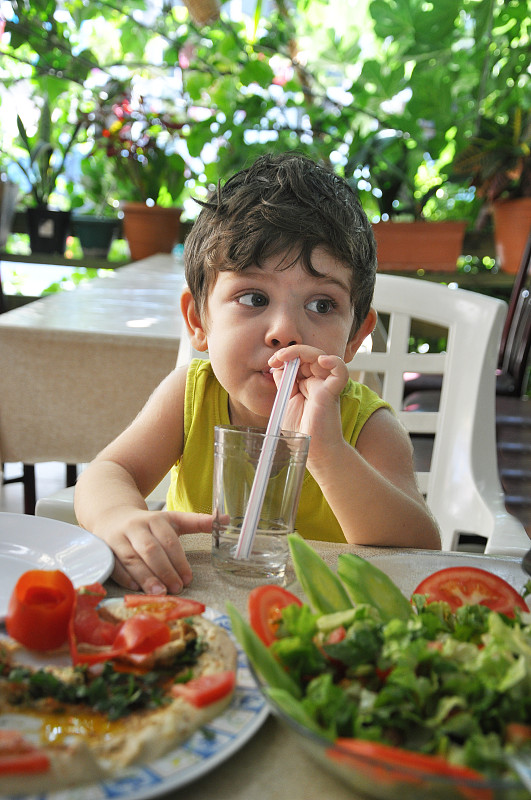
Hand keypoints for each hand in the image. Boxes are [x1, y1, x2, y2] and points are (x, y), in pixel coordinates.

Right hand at [93, 508, 213, 594]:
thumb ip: (198, 522)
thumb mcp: (172, 519)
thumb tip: (226, 519)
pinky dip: (125, 578)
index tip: (188, 578)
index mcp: (155, 519)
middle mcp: (136, 527)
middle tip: (177, 588)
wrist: (111, 514)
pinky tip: (136, 589)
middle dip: (164, 570)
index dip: (179, 560)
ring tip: (159, 593)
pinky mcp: (104, 550)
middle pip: (150, 550)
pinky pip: (115, 565)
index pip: (169, 540)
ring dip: (145, 577)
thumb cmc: (148, 523)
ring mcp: (118, 539)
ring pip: (131, 558)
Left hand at [268, 345, 348, 441]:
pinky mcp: (332, 392)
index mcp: (305, 383)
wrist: (312, 450)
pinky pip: (340, 372)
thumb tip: (278, 366)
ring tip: (289, 357)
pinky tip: (322, 360)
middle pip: (310, 355)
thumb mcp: (285, 402)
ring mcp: (325, 386)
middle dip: (292, 352)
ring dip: (304, 352)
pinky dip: (334, 362)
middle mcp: (317, 382)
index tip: (271, 362)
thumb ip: (284, 383)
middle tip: (277, 358)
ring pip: (322, 356)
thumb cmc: (300, 430)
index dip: (285, 356)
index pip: (299, 360)